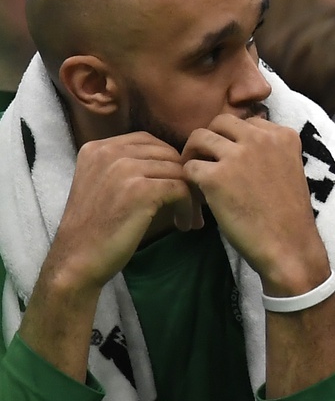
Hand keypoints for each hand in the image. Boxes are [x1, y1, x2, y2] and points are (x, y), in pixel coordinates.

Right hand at [37, 134, 199, 297]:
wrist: (77, 258)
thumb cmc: (94, 227)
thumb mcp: (102, 183)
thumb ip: (126, 166)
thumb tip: (173, 161)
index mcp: (98, 148)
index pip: (149, 142)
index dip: (169, 162)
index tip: (176, 185)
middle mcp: (108, 152)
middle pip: (168, 154)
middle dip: (185, 178)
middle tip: (191, 203)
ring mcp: (124, 169)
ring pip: (179, 172)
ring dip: (190, 196)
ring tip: (188, 217)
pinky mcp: (140, 190)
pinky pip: (181, 189)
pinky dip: (188, 207)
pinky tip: (183, 224)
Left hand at [180, 113, 329, 295]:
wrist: (289, 246)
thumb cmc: (288, 215)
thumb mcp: (289, 170)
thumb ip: (268, 151)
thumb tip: (236, 142)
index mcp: (284, 135)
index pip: (246, 121)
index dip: (234, 140)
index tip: (232, 160)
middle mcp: (261, 139)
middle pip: (219, 122)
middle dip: (210, 141)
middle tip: (206, 163)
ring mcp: (238, 156)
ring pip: (198, 138)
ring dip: (193, 156)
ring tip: (196, 178)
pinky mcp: (216, 177)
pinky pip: (188, 167)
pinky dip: (188, 182)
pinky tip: (197, 198)